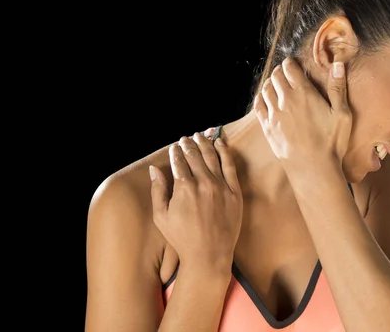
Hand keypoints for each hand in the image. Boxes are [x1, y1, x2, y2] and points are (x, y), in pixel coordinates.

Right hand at [149, 133, 242, 273]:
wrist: (209, 254)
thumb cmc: (182, 238)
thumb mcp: (161, 216)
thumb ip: (158, 190)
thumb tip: (154, 169)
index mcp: (184, 187)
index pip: (178, 161)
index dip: (175, 151)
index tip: (174, 146)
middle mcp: (203, 183)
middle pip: (195, 155)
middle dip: (188, 144)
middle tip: (186, 138)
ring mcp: (221, 186)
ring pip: (212, 156)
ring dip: (205, 143)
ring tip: (200, 135)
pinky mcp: (235, 192)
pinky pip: (230, 166)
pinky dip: (224, 152)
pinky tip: (220, 143)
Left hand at [253, 57, 351, 174]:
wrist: (313, 168)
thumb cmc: (331, 142)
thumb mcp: (342, 114)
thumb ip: (338, 87)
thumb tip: (337, 64)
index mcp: (304, 93)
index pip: (289, 68)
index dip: (290, 63)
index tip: (294, 64)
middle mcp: (285, 100)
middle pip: (275, 76)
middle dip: (280, 71)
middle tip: (286, 73)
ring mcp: (274, 114)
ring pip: (265, 89)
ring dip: (270, 83)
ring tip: (276, 83)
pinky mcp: (268, 128)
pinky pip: (258, 106)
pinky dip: (260, 97)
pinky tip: (264, 98)